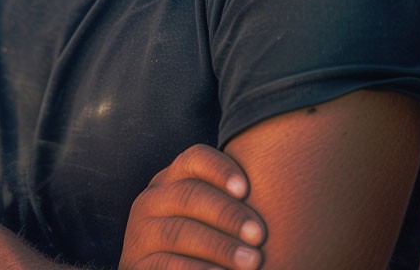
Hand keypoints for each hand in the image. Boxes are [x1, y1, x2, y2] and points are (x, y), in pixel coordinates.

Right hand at [119, 144, 265, 269]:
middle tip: (260, 235)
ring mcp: (141, 233)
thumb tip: (283, 197)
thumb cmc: (199, 243)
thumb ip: (228, 202)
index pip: (194, 159)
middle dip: (227, 214)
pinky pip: (165, 265)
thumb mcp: (205, 216)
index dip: (219, 169)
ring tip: (253, 261)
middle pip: (189, 195)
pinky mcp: (136, 265)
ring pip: (179, 232)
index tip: (246, 188)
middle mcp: (152, 200)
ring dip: (219, 247)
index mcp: (172, 180)